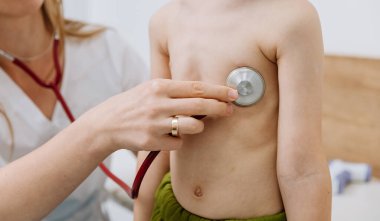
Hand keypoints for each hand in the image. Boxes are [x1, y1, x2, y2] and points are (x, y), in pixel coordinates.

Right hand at [79, 79, 237, 151]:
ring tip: (191, 125)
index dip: (218, 90)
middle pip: (199, 105)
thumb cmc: (132, 104)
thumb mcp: (150, 89)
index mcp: (159, 86)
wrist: (106, 124)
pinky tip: (167, 136)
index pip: (196, 87)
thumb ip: (174, 90)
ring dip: (198, 127)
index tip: (233, 93)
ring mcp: (155, 123)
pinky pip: (178, 143)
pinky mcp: (152, 141)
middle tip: (230, 110)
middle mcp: (158, 103)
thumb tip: (204, 93)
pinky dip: (178, 141)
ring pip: (193, 127)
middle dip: (219, 108)